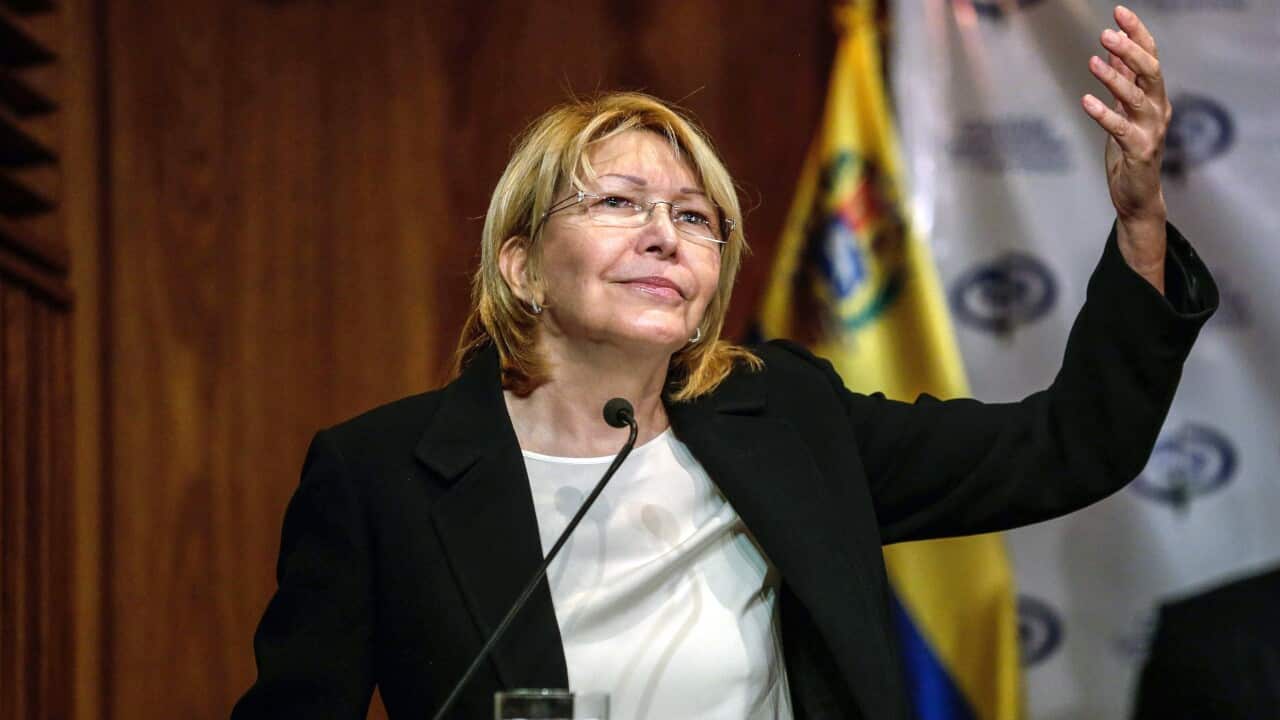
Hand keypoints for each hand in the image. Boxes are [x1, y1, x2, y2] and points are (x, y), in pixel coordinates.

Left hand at [1081, 5, 1170, 291]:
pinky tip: (1086, 100)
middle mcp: (1158, 110)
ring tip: (1093, 60)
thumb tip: (1112, 51)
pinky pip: (1120, 129)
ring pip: (1137, 98)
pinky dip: (1104, 113)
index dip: (1137, 34)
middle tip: (1107, 33)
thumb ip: (1122, 82)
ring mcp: (1151, 131)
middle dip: (1130, 50)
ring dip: (1115, 78)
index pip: (1150, 57)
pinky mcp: (1138, 152)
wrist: (1138, 196)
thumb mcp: (1125, 111)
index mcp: (1155, 97)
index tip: (1119, 13)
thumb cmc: (1130, 151)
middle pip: (1150, 72)